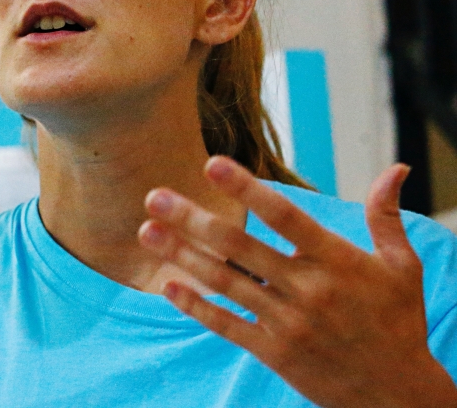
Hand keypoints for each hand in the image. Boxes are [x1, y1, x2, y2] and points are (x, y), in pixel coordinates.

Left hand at [138, 157, 456, 407]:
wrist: (398, 396)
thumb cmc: (398, 323)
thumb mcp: (403, 268)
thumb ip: (386, 217)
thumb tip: (397, 169)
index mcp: (337, 261)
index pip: (284, 216)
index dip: (246, 189)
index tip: (211, 164)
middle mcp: (308, 289)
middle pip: (239, 246)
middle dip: (192, 219)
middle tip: (154, 196)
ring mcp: (288, 322)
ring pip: (224, 282)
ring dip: (181, 255)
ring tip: (146, 231)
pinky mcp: (274, 352)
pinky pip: (226, 325)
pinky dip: (195, 305)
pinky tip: (167, 285)